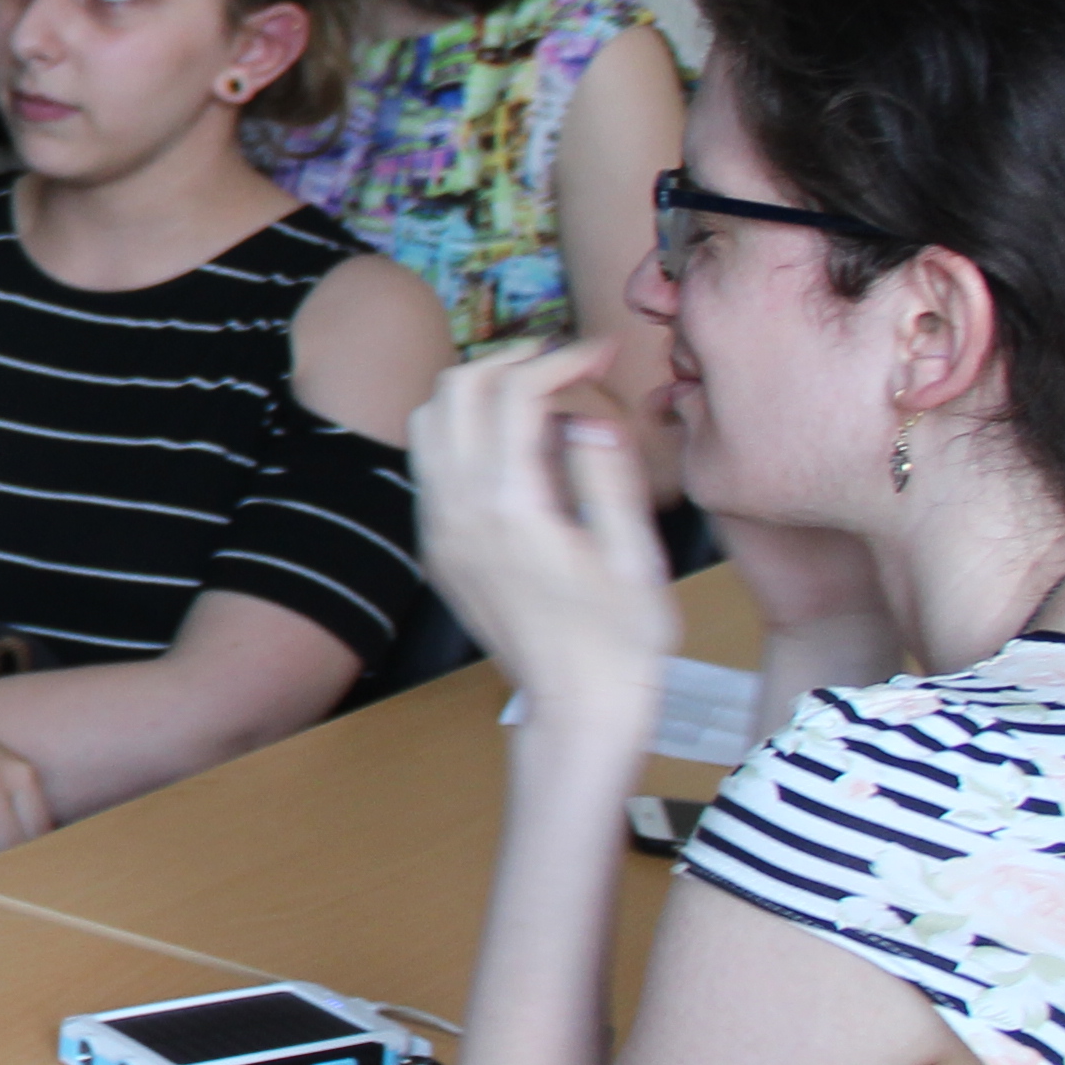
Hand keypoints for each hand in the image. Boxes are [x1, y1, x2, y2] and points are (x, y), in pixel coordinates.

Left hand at [414, 336, 678, 748]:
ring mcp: (437, 528)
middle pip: (456, 388)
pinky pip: (430, 461)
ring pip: (429, 419)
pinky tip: (518, 443)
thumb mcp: (635, 557)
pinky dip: (464, 428)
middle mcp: (457, 511)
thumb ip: (608, 477)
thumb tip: (587, 418)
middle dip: (512, 358)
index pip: (515, 393)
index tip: (604, 354)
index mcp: (510, 508)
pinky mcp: (436, 545)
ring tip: (540, 392)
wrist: (576, 710)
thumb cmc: (623, 642)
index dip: (562, 358)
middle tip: (568, 362)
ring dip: (479, 388)